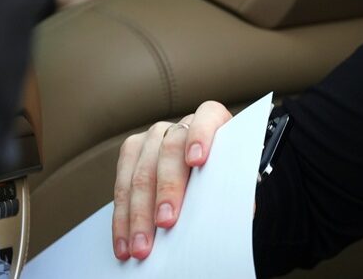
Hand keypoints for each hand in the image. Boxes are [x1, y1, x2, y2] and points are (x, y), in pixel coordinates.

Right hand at [112, 101, 231, 259]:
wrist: (206, 175)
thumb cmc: (223, 177)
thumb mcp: (235, 179)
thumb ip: (235, 188)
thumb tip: (241, 213)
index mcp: (213, 121)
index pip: (208, 117)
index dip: (201, 136)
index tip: (197, 160)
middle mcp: (180, 126)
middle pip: (170, 150)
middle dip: (166, 189)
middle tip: (166, 222)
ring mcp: (152, 138)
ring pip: (140, 173)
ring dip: (138, 214)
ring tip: (142, 245)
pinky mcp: (131, 154)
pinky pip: (121, 186)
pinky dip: (123, 219)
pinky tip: (124, 241)